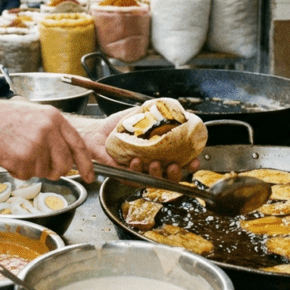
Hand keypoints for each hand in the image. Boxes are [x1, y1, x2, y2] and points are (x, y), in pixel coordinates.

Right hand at [0, 100, 92, 182]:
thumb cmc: (4, 119)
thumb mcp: (35, 115)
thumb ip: (54, 132)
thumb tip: (69, 154)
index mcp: (54, 118)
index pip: (79, 145)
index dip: (87, 164)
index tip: (90, 175)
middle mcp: (49, 130)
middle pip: (65, 164)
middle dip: (55, 170)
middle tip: (39, 163)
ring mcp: (37, 145)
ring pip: (46, 171)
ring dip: (33, 168)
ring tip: (19, 152)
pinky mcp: (23, 158)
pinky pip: (28, 175)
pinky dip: (19, 171)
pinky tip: (10, 156)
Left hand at [76, 114, 198, 181]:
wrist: (96, 132)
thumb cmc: (117, 126)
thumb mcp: (139, 115)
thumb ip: (155, 114)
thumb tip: (172, 109)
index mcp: (159, 151)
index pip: (180, 161)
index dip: (189, 163)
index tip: (194, 161)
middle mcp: (152, 162)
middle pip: (171, 176)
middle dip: (176, 173)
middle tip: (175, 165)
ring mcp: (139, 171)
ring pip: (154, 180)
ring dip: (157, 172)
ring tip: (154, 162)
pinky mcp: (124, 176)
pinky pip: (133, 179)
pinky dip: (136, 170)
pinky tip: (134, 161)